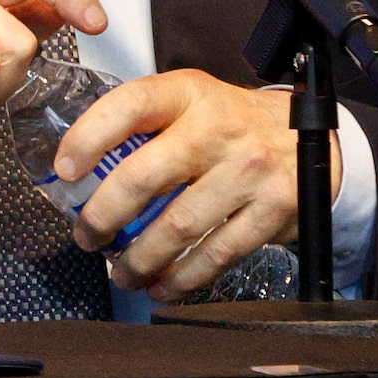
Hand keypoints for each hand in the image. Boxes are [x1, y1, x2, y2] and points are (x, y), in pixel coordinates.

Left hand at [55, 71, 340, 301]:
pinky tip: (163, 284)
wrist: (314, 138)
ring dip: (140, 257)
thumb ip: (145, 125)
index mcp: (188, 93)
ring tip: (120, 271)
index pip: (129, 106)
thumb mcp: (192, 102)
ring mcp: (248, 170)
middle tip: (86, 235)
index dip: (88, 137)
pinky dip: (184, 276)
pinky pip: (218, 253)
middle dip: (104, 215)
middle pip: (144, 176)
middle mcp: (218, 129)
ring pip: (178, 225)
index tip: (64, 170)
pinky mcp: (273, 210)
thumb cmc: (234, 123)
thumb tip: (83, 169)